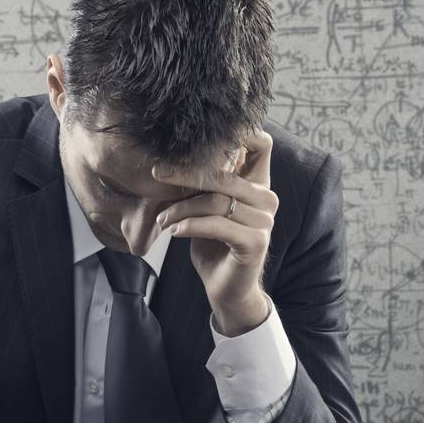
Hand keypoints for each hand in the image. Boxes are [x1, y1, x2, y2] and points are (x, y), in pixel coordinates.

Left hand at [153, 131, 277, 334]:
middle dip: (185, 172)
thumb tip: (174, 154)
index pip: (262, 144)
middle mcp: (267, 199)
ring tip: (162, 218)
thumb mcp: (208, 208)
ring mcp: (264, 221)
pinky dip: (190, 225)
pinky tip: (173, 232)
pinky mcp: (255, 242)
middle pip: (223, 174)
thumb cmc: (214, 245)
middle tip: (157, 173)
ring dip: (181, 208)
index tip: (205, 132)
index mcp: (259, 184)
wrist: (227, 290)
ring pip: (215, 200)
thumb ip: (205, 184)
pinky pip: (217, 224)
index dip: (242, 132)